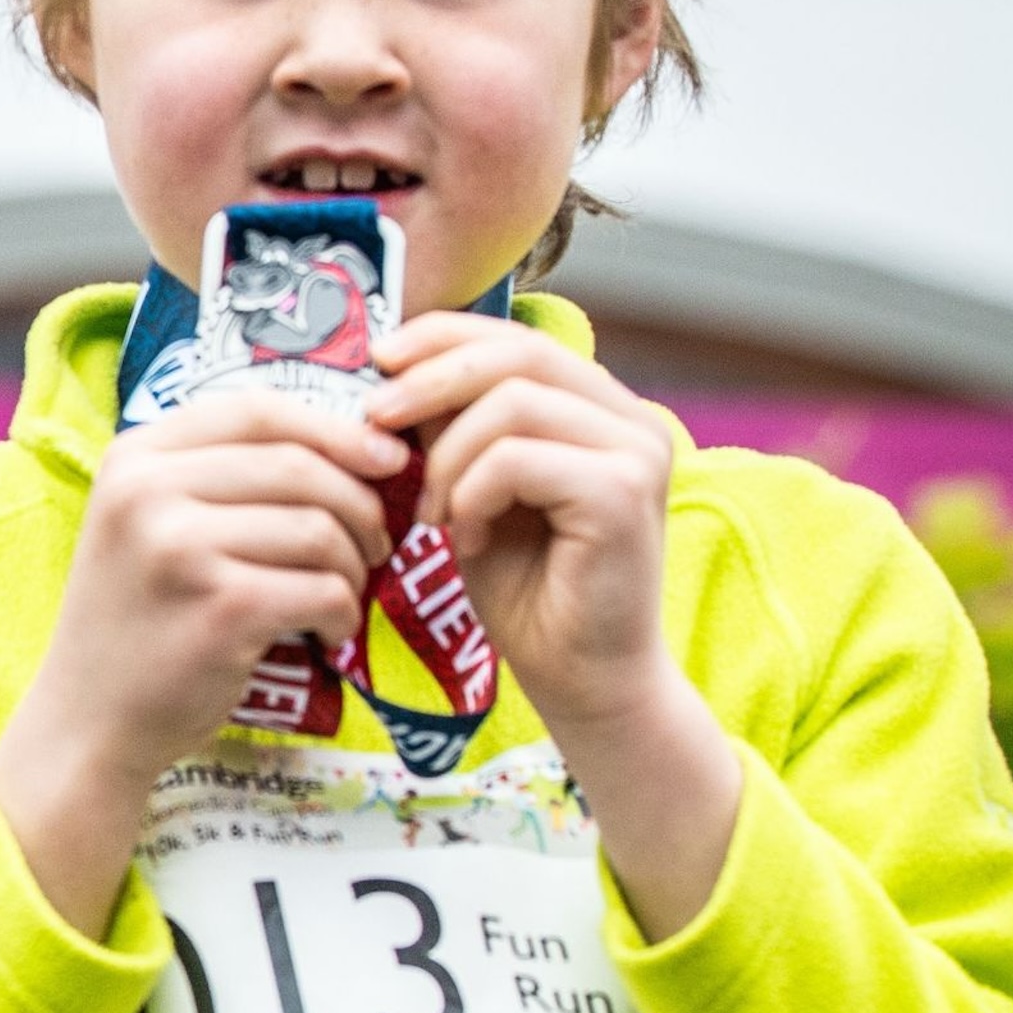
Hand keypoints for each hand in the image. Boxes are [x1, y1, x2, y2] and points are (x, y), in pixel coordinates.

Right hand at [0, 392, 403, 934]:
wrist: (88, 722)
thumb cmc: (138, 621)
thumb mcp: (148, 524)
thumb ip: (217, 477)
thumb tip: (353, 444)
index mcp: (134, 457)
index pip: (256, 410)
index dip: (334, 428)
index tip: (386, 459)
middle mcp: (148, 491)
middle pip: (299, 466)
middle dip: (359, 505)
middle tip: (374, 547)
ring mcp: (180, 549)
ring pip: (319, 529)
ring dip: (352, 567)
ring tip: (341, 596)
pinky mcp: (220, 610)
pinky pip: (324, 590)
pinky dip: (343, 615)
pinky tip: (328, 635)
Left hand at [366, 314, 677, 727]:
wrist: (580, 677)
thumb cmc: (525, 588)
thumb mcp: (472, 486)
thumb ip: (454, 427)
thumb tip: (391, 368)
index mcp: (598, 408)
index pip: (515, 336)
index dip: (442, 335)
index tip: (377, 359)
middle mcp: (630, 418)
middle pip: (516, 353)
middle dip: (430, 379)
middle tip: (374, 419)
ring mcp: (637, 451)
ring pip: (512, 403)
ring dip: (448, 457)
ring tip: (434, 514)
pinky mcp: (624, 492)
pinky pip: (517, 458)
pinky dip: (473, 493)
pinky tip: (470, 538)